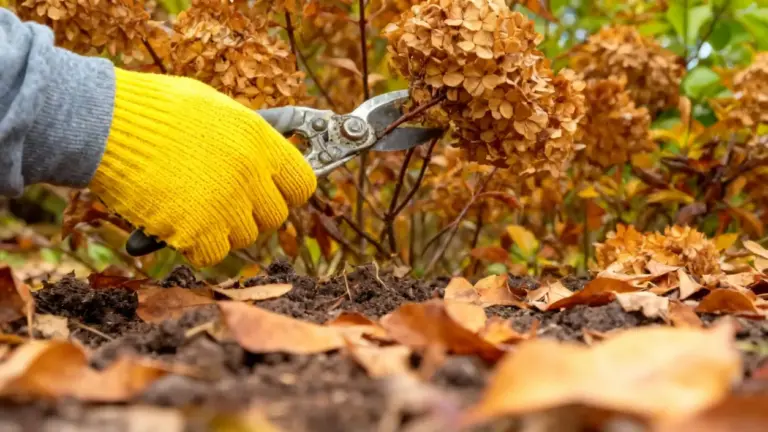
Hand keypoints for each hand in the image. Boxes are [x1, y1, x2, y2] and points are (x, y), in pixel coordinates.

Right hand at [89, 68, 316, 267]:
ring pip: (243, 237)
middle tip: (220, 200)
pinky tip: (173, 222)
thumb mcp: (216, 107)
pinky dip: (194, 246)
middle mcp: (251, 174)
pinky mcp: (197, 231)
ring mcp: (226, 204)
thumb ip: (251, 134)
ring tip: (189, 204)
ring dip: (220, 228)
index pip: (302, 185)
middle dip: (250, 212)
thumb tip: (284, 137)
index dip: (285, 192)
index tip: (268, 193)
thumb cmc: (155, 109)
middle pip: (274, 217)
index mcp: (260, 141)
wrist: (105, 122)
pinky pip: (212, 254)